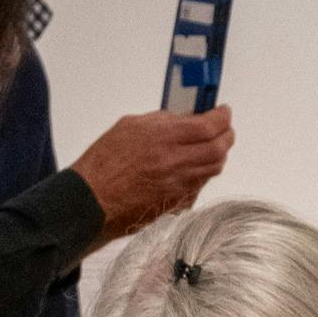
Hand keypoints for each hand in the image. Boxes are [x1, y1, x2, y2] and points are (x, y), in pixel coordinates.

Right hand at [68, 108, 232, 242]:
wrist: (91, 200)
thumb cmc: (103, 164)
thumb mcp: (130, 126)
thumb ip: (162, 121)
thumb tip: (184, 118)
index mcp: (164, 138)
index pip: (210, 125)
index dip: (222, 117)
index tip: (222, 112)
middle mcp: (175, 163)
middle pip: (219, 148)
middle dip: (226, 135)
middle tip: (223, 129)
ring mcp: (178, 186)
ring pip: (213, 169)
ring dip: (217, 155)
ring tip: (209, 148)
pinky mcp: (175, 204)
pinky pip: (199, 187)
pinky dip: (201, 175)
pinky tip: (190, 169)